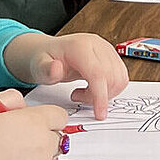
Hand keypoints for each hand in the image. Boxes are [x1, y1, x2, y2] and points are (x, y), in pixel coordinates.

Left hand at [3, 32, 128, 118]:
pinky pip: (121, 77)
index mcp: (80, 46)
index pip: (98, 73)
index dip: (100, 96)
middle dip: (98, 96)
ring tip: (84, 92)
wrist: (50, 51)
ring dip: (105, 93)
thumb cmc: (44, 59)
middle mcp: (98, 45)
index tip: (100, 114)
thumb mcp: (38, 66)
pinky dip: (110, 89)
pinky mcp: (113, 56)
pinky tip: (92, 88)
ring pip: (119, 78)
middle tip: (76, 96)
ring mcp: (107, 49)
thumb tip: (56, 68)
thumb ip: (46, 69)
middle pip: (111, 77)